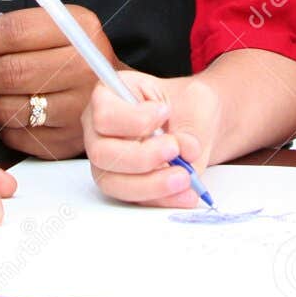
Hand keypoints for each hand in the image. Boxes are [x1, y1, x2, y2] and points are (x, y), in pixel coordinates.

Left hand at [0, 6, 116, 158]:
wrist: (113, 93)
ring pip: (7, 107)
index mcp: (79, 28)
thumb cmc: (68, 56)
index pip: (12, 33)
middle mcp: (85, 67)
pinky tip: (6, 110)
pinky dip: (1, 123)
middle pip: (7, 72)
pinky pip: (16, 134)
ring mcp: (79, 108)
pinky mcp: (68, 140)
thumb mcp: (46, 29)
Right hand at [81, 71, 220, 206]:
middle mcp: (100, 131)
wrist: (195, 124)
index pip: (104, 114)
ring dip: (151, 184)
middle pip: (101, 153)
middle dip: (141, 156)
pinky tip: (184, 193)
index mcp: (109, 96)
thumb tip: (186, 150)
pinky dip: (161, 199)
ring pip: (113, 182)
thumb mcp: (195, 101)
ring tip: (184, 177)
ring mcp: (108, 161)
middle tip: (175, 149)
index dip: (133, 120)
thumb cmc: (186, 104)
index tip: (164, 112)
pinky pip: (133, 200)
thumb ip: (190, 125)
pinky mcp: (123, 185)